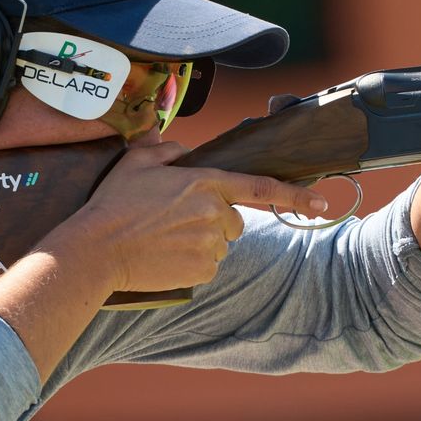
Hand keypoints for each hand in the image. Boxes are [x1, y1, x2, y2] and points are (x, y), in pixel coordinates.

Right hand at [58, 142, 326, 292]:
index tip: (324, 203)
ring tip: (164, 239)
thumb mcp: (136, 163)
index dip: (296, 196)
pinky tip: (164, 256)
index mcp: (205, 183)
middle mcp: (214, 214)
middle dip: (214, 220)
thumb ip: (164, 148)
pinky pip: (207, 266)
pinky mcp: (201, 271)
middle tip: (175, 221)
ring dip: (201, 242)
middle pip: (234, 220)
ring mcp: (210, 245)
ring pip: (220, 244)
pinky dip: (191, 263)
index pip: (262, 188)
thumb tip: (179, 151)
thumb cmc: (113, 205)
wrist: (96, 251)